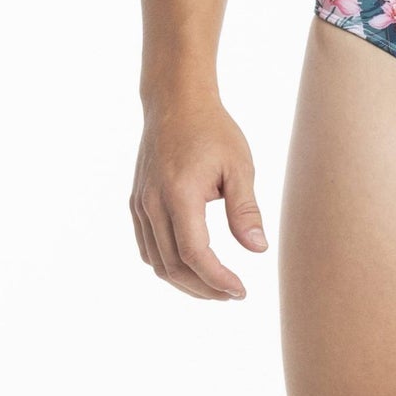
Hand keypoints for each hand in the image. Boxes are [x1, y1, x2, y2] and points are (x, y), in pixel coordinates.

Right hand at [130, 97, 266, 300]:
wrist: (174, 102)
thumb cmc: (212, 131)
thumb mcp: (239, 167)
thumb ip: (246, 210)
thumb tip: (257, 249)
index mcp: (179, 194)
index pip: (194, 254)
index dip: (217, 279)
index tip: (241, 290)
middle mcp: (153, 203)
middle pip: (173, 266)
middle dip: (205, 288)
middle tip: (234, 294)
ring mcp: (141, 205)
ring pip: (157, 263)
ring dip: (186, 283)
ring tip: (217, 288)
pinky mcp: (137, 204)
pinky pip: (148, 248)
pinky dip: (169, 267)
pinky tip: (194, 270)